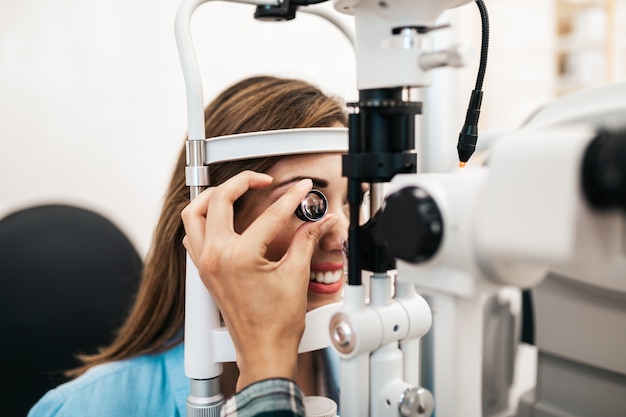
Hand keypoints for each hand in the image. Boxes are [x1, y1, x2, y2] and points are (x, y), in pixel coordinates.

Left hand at [181, 171, 337, 390]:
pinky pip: (192, 235)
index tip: (301, 189)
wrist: (264, 351)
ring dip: (211, 197)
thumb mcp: (296, 276)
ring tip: (234, 190)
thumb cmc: (277, 324)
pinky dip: (202, 220)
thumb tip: (318, 222)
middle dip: (242, 182)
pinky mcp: (204, 272)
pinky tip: (220, 219)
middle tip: (263, 180)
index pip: (269, 215)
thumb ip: (306, 241)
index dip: (290, 198)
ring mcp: (206, 264)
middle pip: (218, 200)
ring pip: (193, 215)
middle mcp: (216, 256)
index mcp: (239, 257)